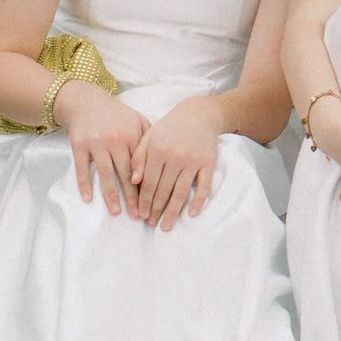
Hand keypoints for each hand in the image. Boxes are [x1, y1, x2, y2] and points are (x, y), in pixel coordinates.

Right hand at [56, 85, 148, 216]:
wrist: (87, 101)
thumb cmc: (116, 114)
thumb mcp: (137, 120)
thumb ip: (149, 140)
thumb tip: (160, 164)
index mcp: (132, 136)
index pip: (140, 167)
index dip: (146, 186)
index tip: (152, 204)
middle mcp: (115, 140)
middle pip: (125, 174)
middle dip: (132, 197)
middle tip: (138, 216)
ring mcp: (96, 144)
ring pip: (105, 174)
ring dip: (111, 195)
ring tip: (116, 212)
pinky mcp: (79, 146)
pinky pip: (82, 168)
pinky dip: (85, 184)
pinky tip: (88, 199)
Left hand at [130, 92, 225, 229]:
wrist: (199, 113)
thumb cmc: (170, 127)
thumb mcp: (149, 136)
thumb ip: (138, 157)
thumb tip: (132, 181)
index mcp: (158, 150)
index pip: (149, 182)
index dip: (144, 201)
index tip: (140, 216)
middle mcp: (175, 157)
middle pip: (164, 190)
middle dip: (156, 210)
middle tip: (151, 224)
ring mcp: (193, 160)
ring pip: (181, 192)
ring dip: (173, 212)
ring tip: (167, 226)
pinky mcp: (208, 162)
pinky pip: (204, 186)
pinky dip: (198, 201)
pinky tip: (192, 214)